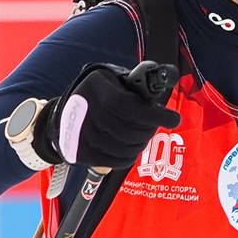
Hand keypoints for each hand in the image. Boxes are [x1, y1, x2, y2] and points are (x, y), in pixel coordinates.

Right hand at [36, 61, 181, 169]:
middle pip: (131, 130)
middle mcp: (86, 112)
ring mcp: (82, 136)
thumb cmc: (98, 93)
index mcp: (96, 88)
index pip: (130, 107)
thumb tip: (167, 79)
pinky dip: (131, 155)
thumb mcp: (113, 78)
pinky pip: (118, 160)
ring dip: (143, 142)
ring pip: (127, 147)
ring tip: (144, 133)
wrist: (64, 113)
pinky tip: (133, 145)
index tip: (173, 119)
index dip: (156, 115)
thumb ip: (137, 83)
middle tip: (157, 123)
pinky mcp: (82, 153)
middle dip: (151, 128)